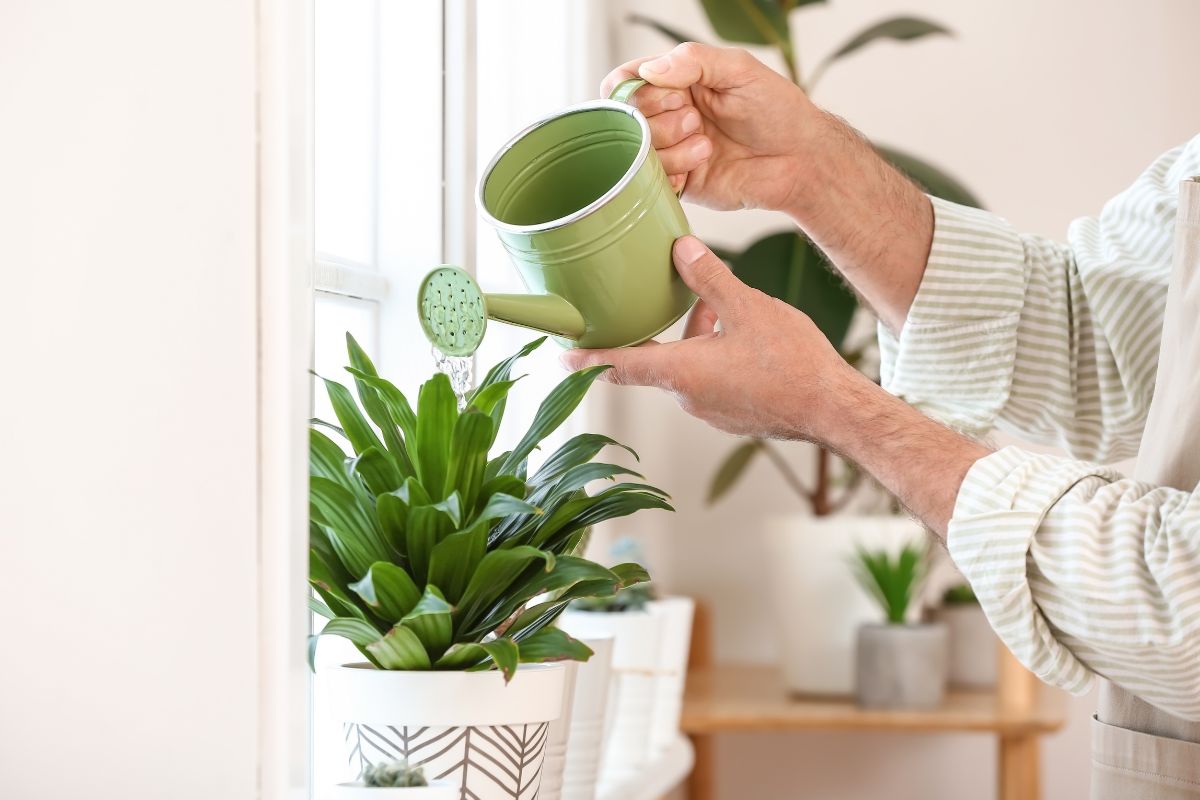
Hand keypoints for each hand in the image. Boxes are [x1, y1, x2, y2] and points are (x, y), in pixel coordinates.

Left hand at [562, 235, 991, 537]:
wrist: (834, 409)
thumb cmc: (792, 362)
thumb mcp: (748, 307)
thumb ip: (709, 278)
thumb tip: (679, 249)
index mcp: (681, 372)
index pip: (617, 365)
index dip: (587, 358)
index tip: (560, 356)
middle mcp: (688, 396)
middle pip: (654, 360)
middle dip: (655, 330)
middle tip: (654, 300)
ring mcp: (710, 410)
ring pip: (685, 366)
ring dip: (692, 337)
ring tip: (716, 304)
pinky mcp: (732, 415)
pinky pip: (708, 379)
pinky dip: (712, 354)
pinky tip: (739, 332)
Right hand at [601, 43, 816, 213]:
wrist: (800, 158)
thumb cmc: (777, 110)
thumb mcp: (739, 69)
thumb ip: (693, 60)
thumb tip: (649, 70)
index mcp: (676, 83)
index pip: (625, 82)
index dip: (637, 90)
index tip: (672, 95)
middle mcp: (667, 116)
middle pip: (627, 119)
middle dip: (661, 119)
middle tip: (697, 120)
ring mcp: (671, 151)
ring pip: (637, 151)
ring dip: (672, 146)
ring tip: (707, 144)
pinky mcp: (680, 183)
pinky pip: (653, 180)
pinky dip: (675, 170)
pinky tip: (703, 163)